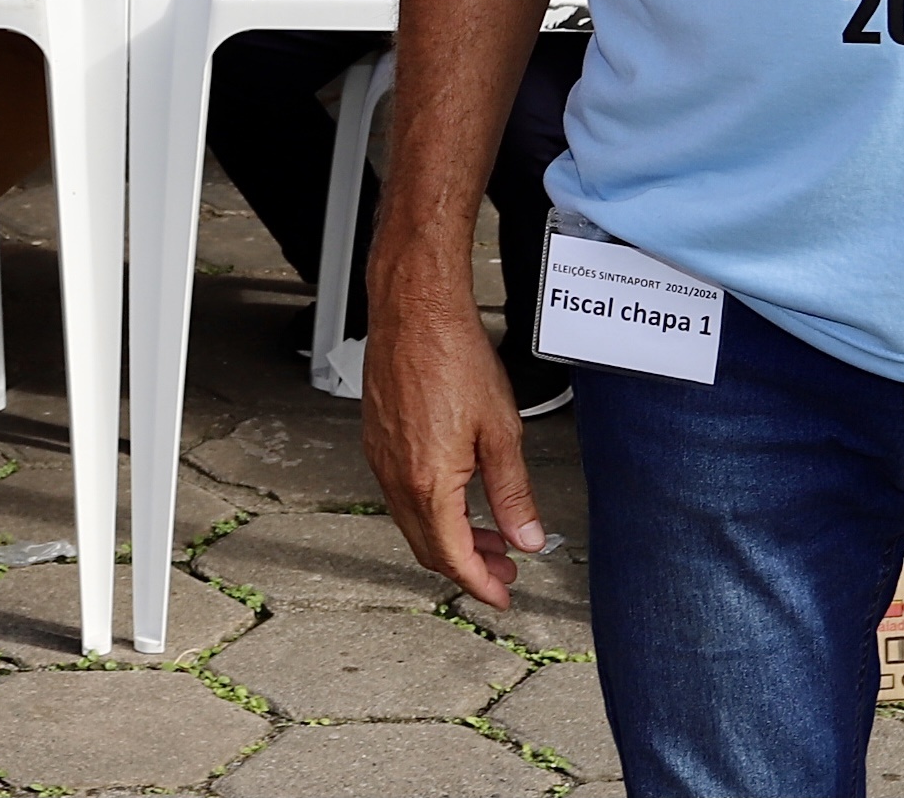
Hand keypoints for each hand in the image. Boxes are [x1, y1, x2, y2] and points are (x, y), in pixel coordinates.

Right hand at [361, 259, 543, 608]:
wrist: (414, 309)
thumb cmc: (453, 355)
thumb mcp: (501, 430)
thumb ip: (513, 492)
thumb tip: (527, 538)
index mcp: (428, 481)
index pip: (453, 557)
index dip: (481, 584)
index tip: (502, 595)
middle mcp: (396, 475)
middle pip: (428, 547)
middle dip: (467, 566)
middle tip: (503, 569)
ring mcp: (381, 458)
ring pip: (412, 522)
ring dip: (449, 537)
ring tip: (488, 533)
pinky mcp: (377, 439)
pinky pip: (399, 493)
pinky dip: (430, 510)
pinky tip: (457, 495)